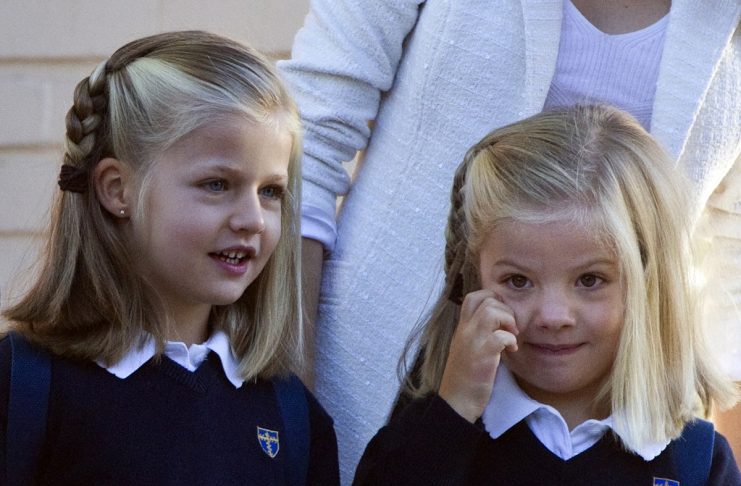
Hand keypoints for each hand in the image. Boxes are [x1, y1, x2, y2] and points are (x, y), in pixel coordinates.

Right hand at [438, 289, 517, 422]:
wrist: (456, 402)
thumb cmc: (465, 378)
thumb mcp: (467, 349)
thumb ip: (478, 334)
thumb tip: (500, 324)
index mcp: (462, 328)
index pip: (473, 297)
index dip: (492, 299)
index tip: (502, 315)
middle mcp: (465, 330)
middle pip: (486, 300)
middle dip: (505, 309)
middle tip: (510, 327)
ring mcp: (472, 341)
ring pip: (492, 312)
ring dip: (508, 321)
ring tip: (512, 335)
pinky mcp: (482, 356)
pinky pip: (501, 336)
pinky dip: (511, 340)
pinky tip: (512, 350)